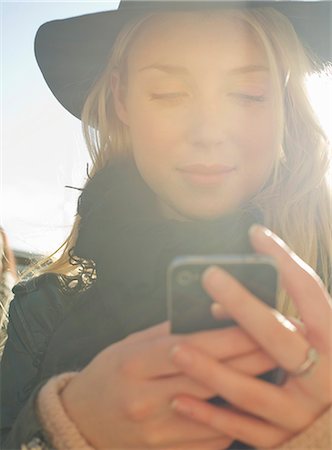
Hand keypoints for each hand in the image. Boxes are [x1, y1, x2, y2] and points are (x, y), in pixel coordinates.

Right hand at [60, 313, 275, 448]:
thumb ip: (170, 332)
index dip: (230, 335)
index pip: (192, 346)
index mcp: (135, 363)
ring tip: (271, 372)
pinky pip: (210, 440)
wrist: (83, 418)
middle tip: (278, 344)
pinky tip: (245, 405)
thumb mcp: (132, 343)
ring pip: (215, 412)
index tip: (258, 323)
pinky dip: (232, 422)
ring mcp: (155, 431)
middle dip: (250, 359)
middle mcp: (144, 398)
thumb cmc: (111, 372)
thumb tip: (212, 317)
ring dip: (247, 392)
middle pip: (210, 377)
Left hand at [170, 225, 331, 447]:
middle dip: (244, 306)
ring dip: (212, 368)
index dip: (285, 261)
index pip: (311, 294)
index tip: (255, 233)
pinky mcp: (286, 442)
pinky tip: (179, 399)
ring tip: (176, 348)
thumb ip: (278, 322)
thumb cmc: (320, 369)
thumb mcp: (312, 342)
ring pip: (253, 390)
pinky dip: (209, 415)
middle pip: (279, 338)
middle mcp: (324, 378)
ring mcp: (304, 414)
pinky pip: (244, 431)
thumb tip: (218, 307)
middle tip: (209, 276)